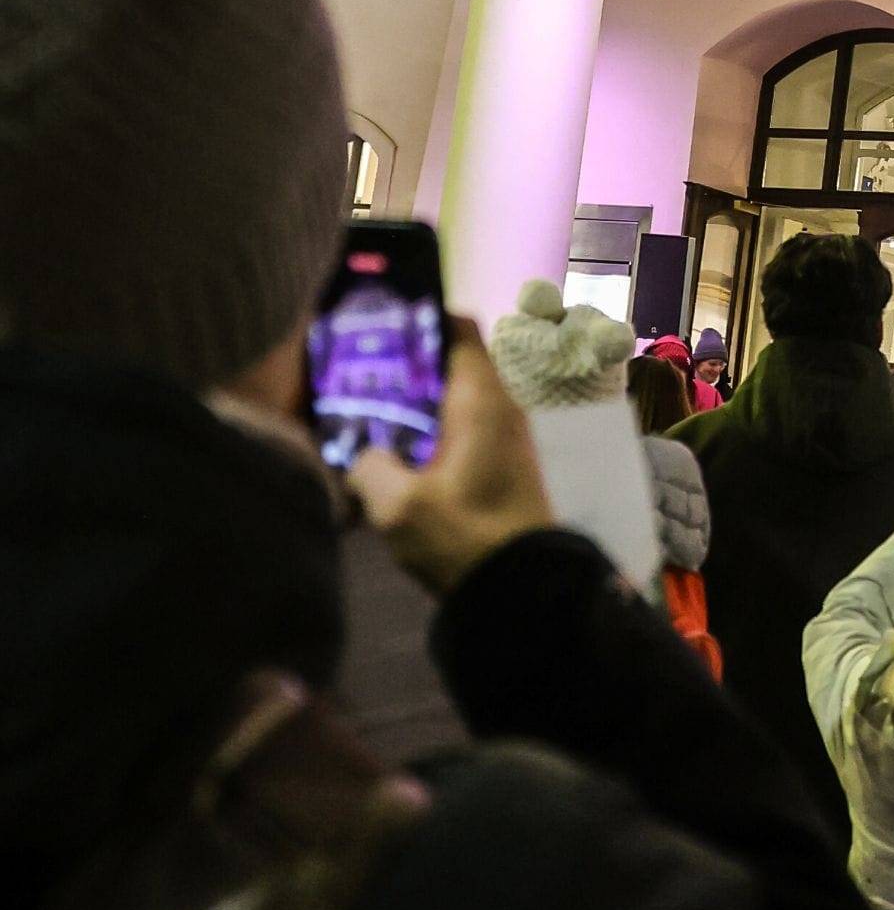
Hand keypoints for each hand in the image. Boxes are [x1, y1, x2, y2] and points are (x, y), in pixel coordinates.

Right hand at [350, 324, 555, 595]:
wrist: (522, 591)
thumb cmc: (466, 538)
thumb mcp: (399, 507)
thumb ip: (369, 467)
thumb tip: (363, 457)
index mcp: (481, 398)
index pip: (458, 327)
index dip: (420, 318)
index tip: (378, 328)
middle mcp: (498, 406)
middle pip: (449, 363)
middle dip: (404, 367)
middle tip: (354, 376)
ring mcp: (502, 437)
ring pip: (452, 400)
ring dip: (413, 406)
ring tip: (362, 417)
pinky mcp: (498, 466)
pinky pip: (459, 431)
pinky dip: (427, 433)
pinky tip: (391, 458)